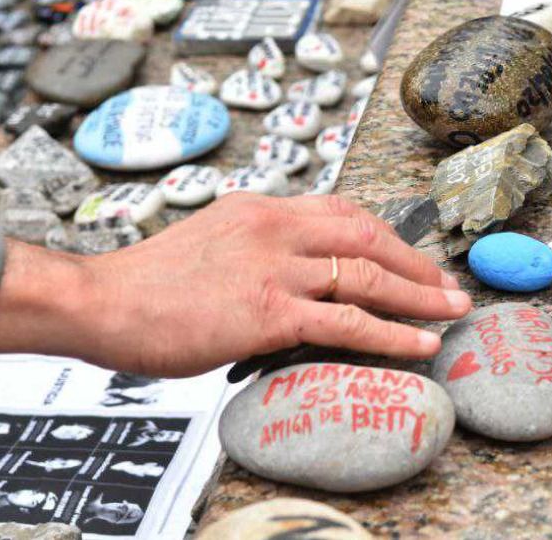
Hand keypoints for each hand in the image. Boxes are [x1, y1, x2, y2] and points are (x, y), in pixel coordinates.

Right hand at [0, 193, 471, 376]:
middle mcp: (274, 228)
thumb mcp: (208, 243)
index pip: (341, 211)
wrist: (98, 302)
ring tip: (452, 311)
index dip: (386, 235)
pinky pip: (348, 322)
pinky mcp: (269, 311)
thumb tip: (291, 275)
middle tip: (448, 284)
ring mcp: (275, 267)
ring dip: (419, 295)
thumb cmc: (144, 285)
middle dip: (416, 262)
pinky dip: (393, 334)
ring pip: (367, 275)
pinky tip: (420, 344)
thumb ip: (254, 249)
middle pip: (367, 234)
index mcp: (260, 207)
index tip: (411, 255)